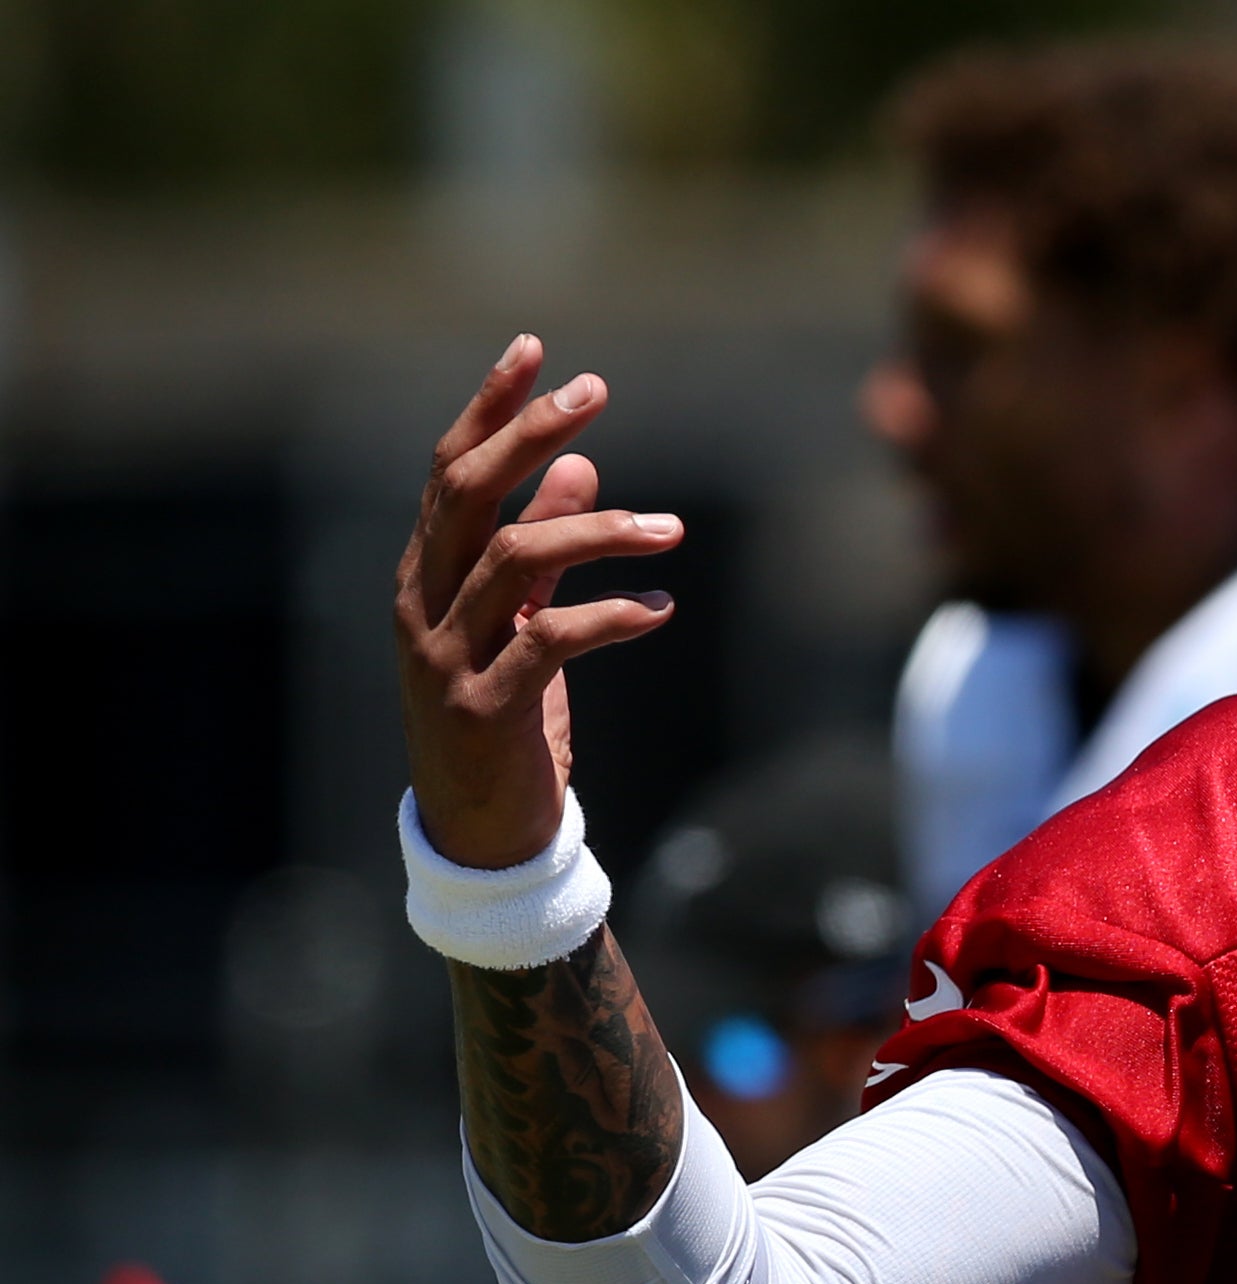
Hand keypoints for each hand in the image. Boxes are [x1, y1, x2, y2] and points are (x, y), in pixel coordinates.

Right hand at [392, 335, 684, 868]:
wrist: (482, 836)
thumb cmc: (506, 722)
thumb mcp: (523, 623)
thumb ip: (545, 545)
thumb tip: (580, 465)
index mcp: (425, 577)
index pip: (450, 472)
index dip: (489, 408)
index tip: (537, 349)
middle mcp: (422, 607)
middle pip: (469, 494)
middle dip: (529, 432)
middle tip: (597, 391)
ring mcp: (445, 658)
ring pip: (515, 560)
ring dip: (599, 530)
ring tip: (670, 526)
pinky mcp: (487, 709)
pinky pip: (552, 641)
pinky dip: (613, 617)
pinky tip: (661, 608)